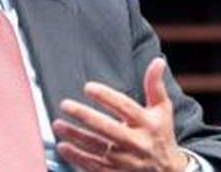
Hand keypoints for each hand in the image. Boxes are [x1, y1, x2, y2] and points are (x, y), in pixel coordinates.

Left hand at [52, 58, 188, 171]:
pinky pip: (94, 166)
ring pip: (97, 148)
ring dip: (75, 136)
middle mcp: (137, 143)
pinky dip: (77, 157)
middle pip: (108, 129)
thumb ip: (155, 86)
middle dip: (85, 116)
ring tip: (58, 124)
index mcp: (148, 124)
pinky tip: (63, 147)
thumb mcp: (162, 110)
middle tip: (65, 104)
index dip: (106, 97)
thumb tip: (157, 61)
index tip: (87, 87)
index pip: (125, 107)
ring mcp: (127, 161)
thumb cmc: (161, 134)